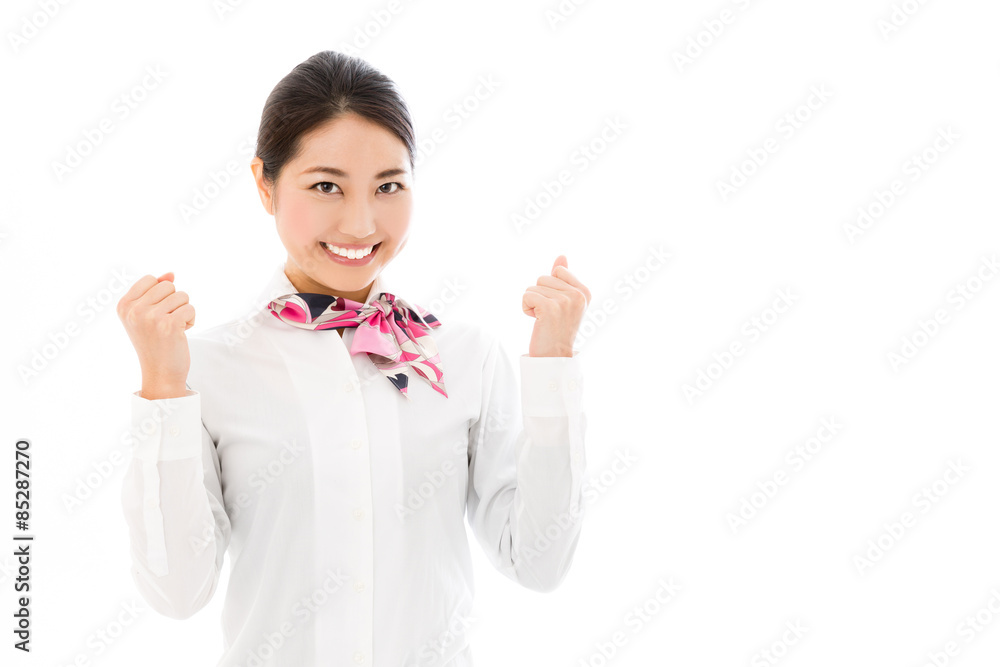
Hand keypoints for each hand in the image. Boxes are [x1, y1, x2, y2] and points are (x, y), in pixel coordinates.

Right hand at [116, 272, 194, 392]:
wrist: (160, 374)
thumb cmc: (155, 343)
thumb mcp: (147, 315)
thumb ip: (156, 291)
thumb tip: (171, 273)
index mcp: (124, 306)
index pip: (150, 279)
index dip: (161, 295)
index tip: (156, 314)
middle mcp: (134, 310)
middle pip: (168, 286)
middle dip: (174, 302)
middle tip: (166, 323)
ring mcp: (151, 317)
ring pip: (182, 295)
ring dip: (183, 311)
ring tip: (173, 328)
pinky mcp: (169, 324)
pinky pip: (190, 308)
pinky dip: (191, 320)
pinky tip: (181, 333)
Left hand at [522, 255, 590, 357]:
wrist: (554, 356)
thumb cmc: (557, 328)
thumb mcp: (564, 301)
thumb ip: (563, 278)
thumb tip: (561, 256)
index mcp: (584, 292)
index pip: (558, 271)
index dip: (550, 288)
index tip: (557, 307)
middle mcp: (578, 295)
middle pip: (543, 278)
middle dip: (539, 296)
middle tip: (549, 316)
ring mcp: (565, 301)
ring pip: (533, 287)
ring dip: (532, 303)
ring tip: (544, 319)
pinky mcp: (550, 308)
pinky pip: (527, 295)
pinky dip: (526, 308)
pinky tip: (536, 321)